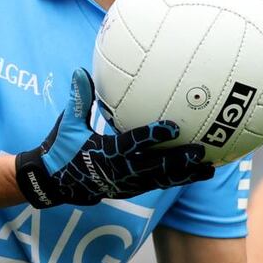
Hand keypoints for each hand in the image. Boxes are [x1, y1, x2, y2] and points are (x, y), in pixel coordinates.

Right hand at [16, 68, 214, 207]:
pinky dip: (177, 180)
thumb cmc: (62, 149)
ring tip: (209, 169)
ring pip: (160, 181)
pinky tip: (196, 174)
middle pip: (154, 168)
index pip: (133, 144)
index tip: (173, 127)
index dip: (153, 137)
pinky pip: (157, 185)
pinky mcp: (130, 192)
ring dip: (185, 176)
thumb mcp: (67, 125)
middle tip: (200, 151)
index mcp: (104, 153)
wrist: (53, 184)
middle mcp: (118, 172)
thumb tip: (81, 70)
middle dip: (178, 161)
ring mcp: (126, 185)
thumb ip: (78, 100)